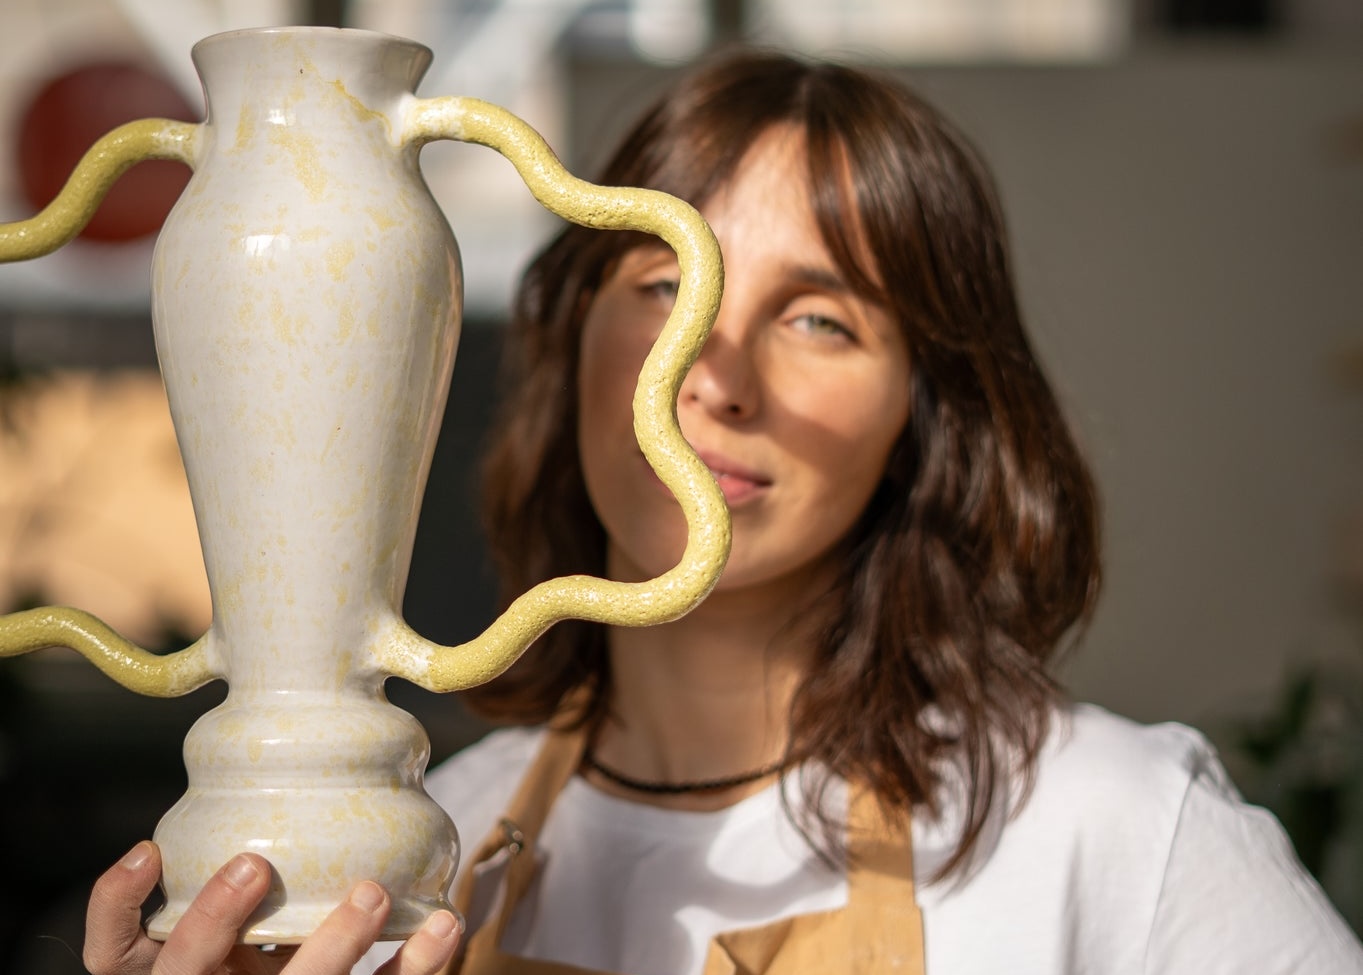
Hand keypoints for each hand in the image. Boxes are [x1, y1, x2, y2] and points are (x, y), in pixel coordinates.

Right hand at [85, 842, 460, 974]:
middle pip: (193, 973)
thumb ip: (241, 873)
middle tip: (255, 862)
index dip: (118, 905)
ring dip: (337, 944)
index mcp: (179, 973)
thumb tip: (285, 762)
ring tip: (374, 889)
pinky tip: (444, 925)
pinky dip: (415, 968)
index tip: (148, 849)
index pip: (117, 952)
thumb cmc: (264, 954)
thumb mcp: (237, 928)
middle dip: (215, 918)